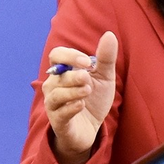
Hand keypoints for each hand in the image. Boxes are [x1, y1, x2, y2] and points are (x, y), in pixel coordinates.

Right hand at [42, 31, 117, 163]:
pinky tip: (81, 104)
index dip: (70, 56)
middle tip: (88, 77)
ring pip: (55, 94)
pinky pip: (59, 113)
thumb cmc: (94, 99)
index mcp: (64, 72)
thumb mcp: (104, 77)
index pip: (57, 55)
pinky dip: (70, 108)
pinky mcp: (58, 122)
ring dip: (72, 91)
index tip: (88, 62)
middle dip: (73, 75)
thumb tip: (109, 34)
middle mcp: (54, 86)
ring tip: (87, 91)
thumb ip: (106, 57)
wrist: (92, 129)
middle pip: (56, 75)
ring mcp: (54, 104)